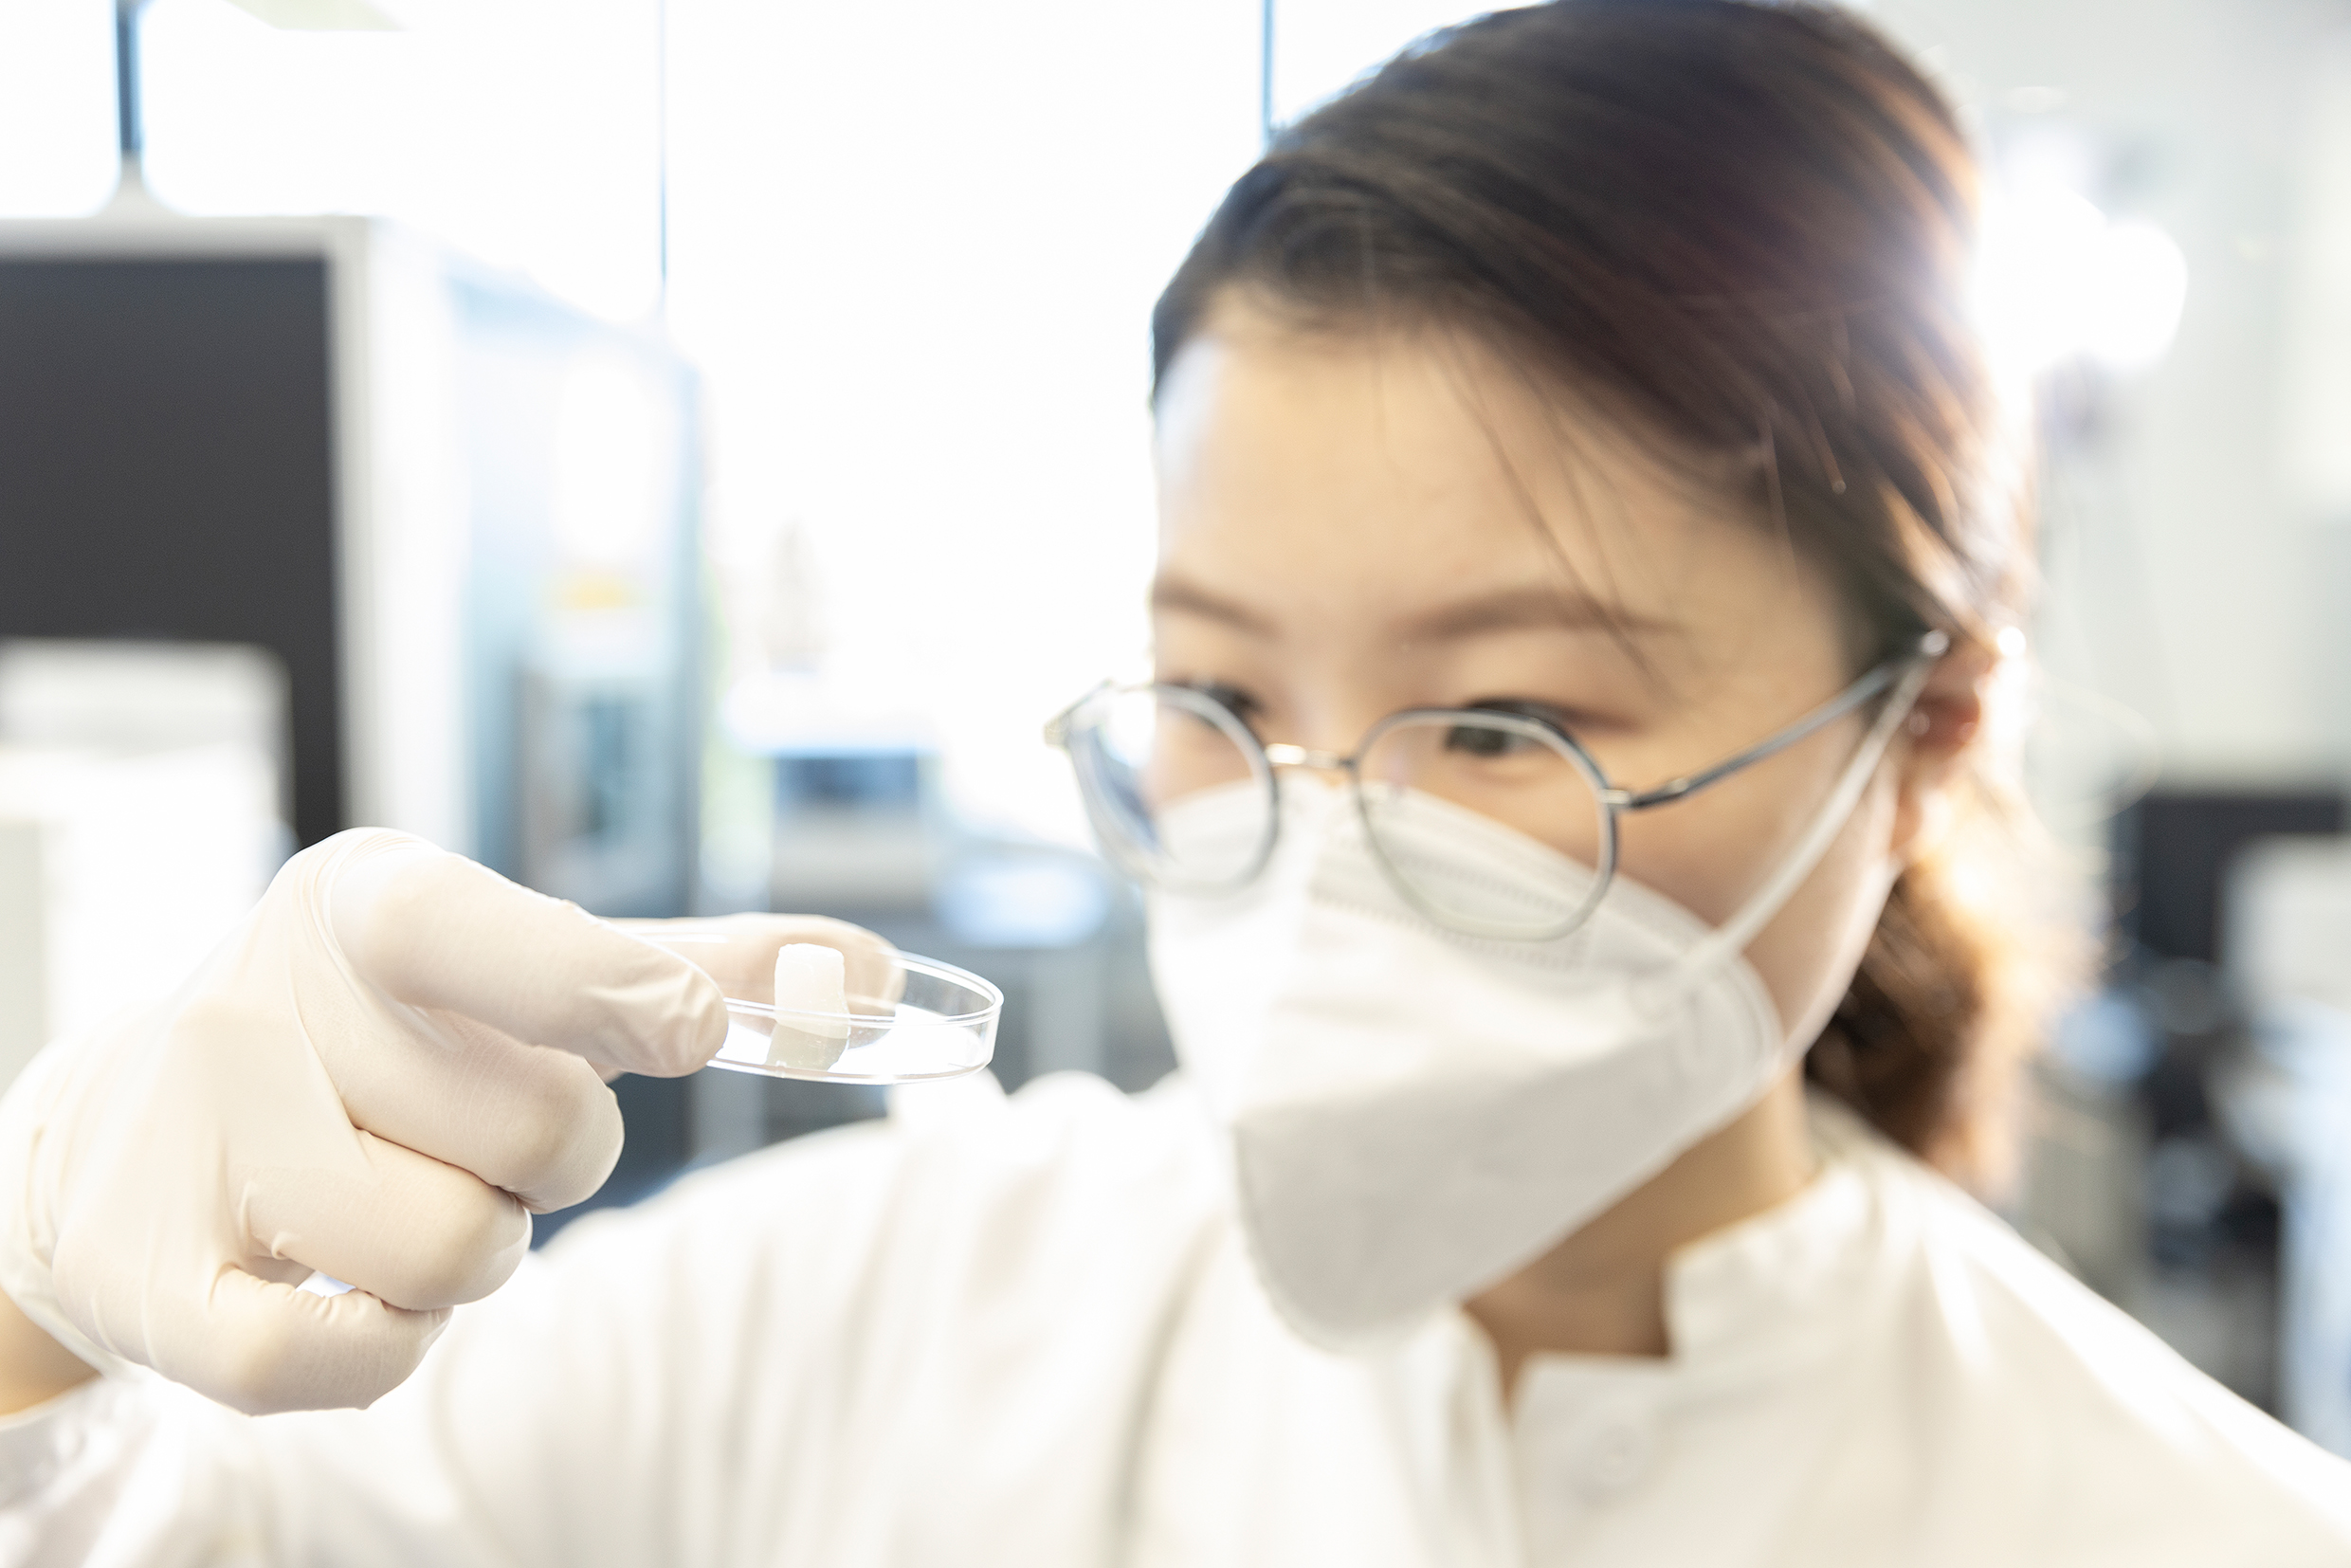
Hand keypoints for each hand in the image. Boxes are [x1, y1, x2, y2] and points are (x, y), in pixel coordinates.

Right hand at [0, 830, 730, 1415]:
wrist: (121, 1133)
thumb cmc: (377, 1038)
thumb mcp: (510, 966)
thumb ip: (690, 967)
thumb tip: (873, 972)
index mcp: (362, 906)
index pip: (465, 930)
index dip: (594, 982)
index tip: (693, 1028)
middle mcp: (262, 1006)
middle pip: (532, 1130)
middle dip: (558, 1155)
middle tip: (481, 1132)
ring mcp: (197, 1146)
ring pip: (451, 1251)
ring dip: (482, 1247)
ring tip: (415, 1193)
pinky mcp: (157, 1286)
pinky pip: (338, 1361)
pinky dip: (392, 1345)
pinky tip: (362, 1288)